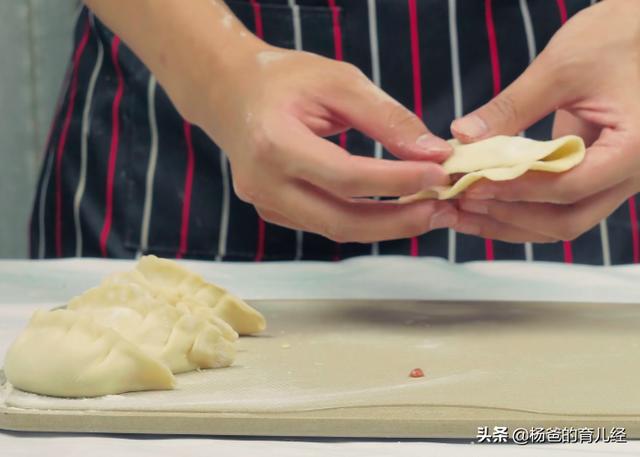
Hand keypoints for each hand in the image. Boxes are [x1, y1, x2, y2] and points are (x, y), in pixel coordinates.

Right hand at [190, 45, 457, 242]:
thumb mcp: (339, 82)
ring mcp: (264, 202)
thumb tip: (433, 153)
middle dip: (397, 221)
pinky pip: (323, 224)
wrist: (232, 93)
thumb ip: (386, 118)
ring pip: (334, 229)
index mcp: (273, 143)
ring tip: (425, 211)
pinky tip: (390, 209)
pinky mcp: (272, 210)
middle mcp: (263, 183)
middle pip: (340, 220)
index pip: (345, 177)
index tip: (438, 174)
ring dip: (384, 226)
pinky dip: (361, 221)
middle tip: (440, 211)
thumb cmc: (284, 80)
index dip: (396, 181)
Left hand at [449, 0, 639, 243]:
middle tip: (460, 204)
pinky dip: (520, 207)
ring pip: (561, 221)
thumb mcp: (561, 69)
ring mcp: (614, 178)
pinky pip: (558, 205)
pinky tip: (482, 199)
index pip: (569, 187)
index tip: (472, 185)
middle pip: (566, 221)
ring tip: (461, 210)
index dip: (515, 191)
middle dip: (508, 216)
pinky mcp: (595, 173)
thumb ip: (512, 108)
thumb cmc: (616, 37)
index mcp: (634, 148)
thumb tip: (463, 138)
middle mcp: (630, 174)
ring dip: (509, 220)